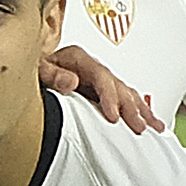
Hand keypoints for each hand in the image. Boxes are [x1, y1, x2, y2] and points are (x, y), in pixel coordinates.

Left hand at [44, 42, 163, 133]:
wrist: (31, 74)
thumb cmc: (35, 72)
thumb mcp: (38, 69)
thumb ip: (52, 75)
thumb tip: (70, 81)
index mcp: (78, 59)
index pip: (101, 76)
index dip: (110, 96)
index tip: (114, 115)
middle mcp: (93, 68)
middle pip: (118, 86)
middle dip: (130, 107)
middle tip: (138, 126)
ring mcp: (100, 80)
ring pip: (127, 93)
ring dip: (141, 110)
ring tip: (154, 126)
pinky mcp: (104, 93)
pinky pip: (126, 99)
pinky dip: (140, 111)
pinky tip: (153, 122)